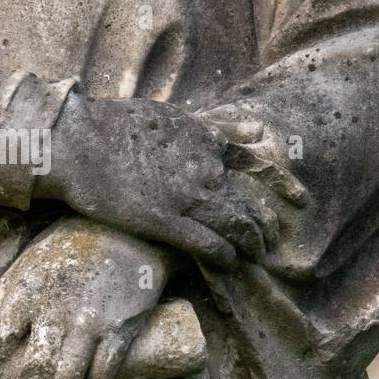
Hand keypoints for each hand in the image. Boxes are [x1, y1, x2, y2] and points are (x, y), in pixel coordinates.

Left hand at [0, 218, 169, 378]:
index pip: (2, 342)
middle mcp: (57, 312)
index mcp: (28, 293)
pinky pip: (102, 375)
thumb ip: (9, 299)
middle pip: (34, 375)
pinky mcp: (120, 331)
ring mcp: (91, 324)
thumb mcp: (29, 265)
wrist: (125, 232)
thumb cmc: (69, 249)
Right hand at [39, 93, 271, 265]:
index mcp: (205, 141)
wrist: (77, 141)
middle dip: (264, 226)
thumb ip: (213, 125)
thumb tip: (254, 129)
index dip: (282, 184)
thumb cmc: (114, 125)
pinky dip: (223, 256)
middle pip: (248, 203)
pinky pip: (207, 245)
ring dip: (249, 245)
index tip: (301, 201)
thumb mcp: (172, 114)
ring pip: (235, 227)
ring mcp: (186, 197)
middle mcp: (204, 170)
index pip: (256, 165)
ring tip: (255, 256)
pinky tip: (228, 264)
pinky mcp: (164, 221)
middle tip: (272, 241)